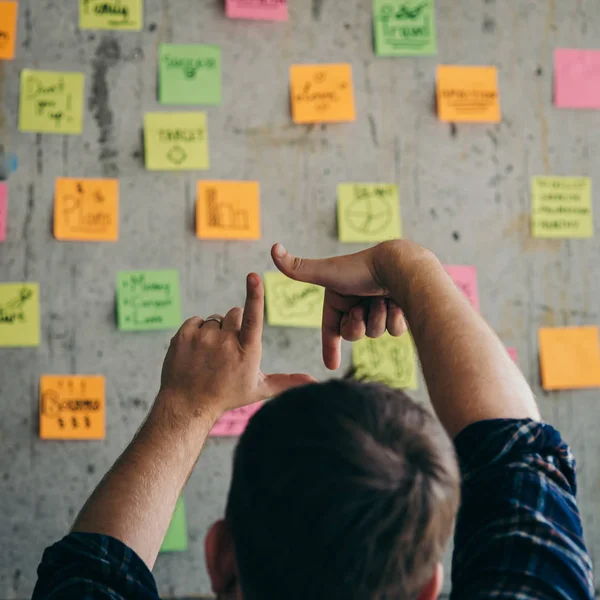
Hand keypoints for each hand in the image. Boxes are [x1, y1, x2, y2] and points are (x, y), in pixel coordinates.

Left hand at [158, 273, 313, 422]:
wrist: (188, 405)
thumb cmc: (226, 395)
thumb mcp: (259, 389)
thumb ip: (287, 381)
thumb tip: (315, 384)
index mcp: (247, 351)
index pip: (254, 317)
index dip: (255, 295)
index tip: (253, 276)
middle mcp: (225, 342)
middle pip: (236, 313)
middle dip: (234, 325)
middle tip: (227, 349)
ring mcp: (203, 338)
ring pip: (215, 318)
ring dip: (215, 331)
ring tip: (210, 355)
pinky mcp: (183, 335)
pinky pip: (196, 320)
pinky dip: (197, 331)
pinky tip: (197, 351)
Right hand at [271, 241, 423, 369]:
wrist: (400, 265)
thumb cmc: (361, 269)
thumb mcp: (326, 273)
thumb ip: (298, 268)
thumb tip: (272, 247)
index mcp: (340, 297)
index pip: (331, 328)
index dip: (330, 347)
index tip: (331, 366)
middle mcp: (359, 301)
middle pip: (354, 334)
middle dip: (358, 325)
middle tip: (362, 310)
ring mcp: (380, 306)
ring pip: (376, 333)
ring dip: (378, 319)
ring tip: (383, 300)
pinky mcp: (400, 309)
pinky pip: (395, 329)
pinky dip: (394, 319)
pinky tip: (397, 304)